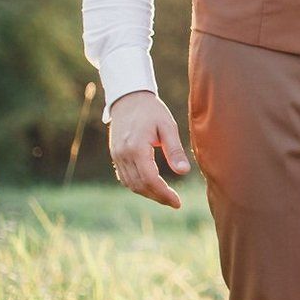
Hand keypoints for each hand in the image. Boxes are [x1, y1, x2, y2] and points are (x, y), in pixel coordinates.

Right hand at [107, 90, 190, 208]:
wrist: (128, 98)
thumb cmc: (152, 110)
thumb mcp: (168, 126)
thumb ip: (175, 150)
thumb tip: (183, 172)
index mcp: (136, 148)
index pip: (149, 179)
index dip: (163, 194)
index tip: (177, 202)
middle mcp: (123, 154)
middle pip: (139, 185)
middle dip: (157, 197)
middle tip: (174, 202)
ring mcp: (116, 155)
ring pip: (130, 184)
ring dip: (147, 193)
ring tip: (165, 196)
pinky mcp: (115, 155)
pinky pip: (124, 177)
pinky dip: (137, 185)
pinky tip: (150, 186)